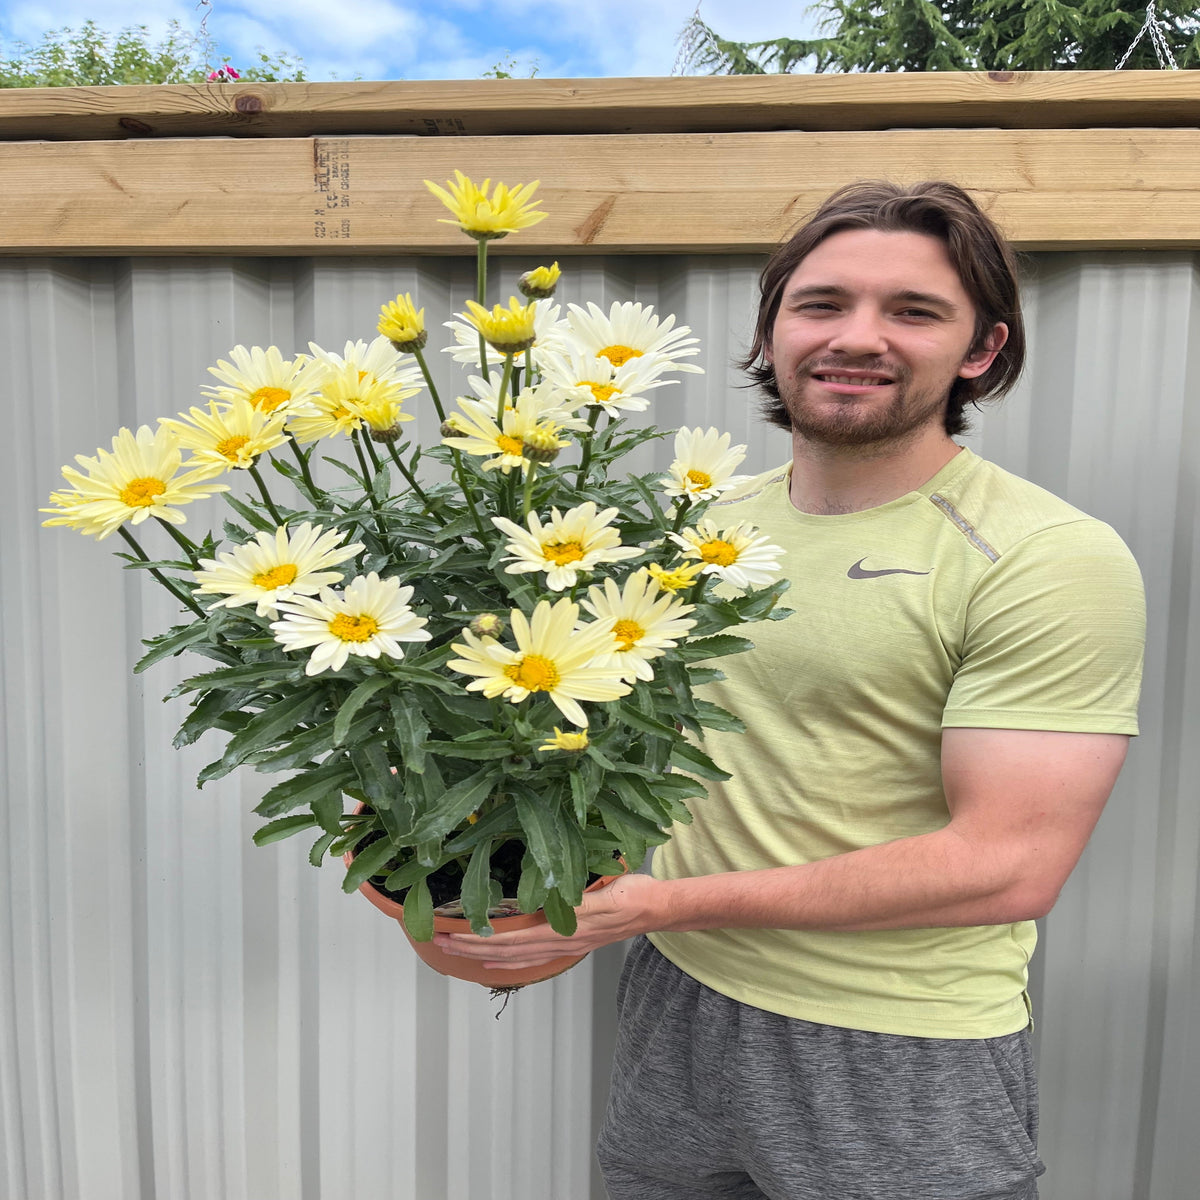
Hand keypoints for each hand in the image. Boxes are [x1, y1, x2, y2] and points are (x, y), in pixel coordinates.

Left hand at [432, 872, 665, 970]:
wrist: (657, 907)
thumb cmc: (633, 893)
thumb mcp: (604, 893)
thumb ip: (576, 902)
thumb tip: (546, 905)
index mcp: (565, 928)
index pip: (512, 939)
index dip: (479, 939)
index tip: (451, 934)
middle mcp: (561, 941)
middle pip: (508, 952)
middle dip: (470, 949)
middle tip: (439, 944)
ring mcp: (566, 944)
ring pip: (517, 957)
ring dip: (484, 955)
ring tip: (458, 952)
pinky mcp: (571, 941)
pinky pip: (532, 956)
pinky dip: (509, 960)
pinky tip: (497, 959)